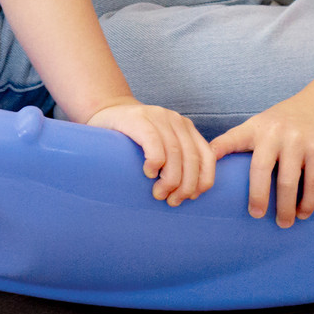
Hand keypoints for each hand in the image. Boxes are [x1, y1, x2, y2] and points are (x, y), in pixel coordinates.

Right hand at [88, 100, 215, 205]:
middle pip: (191, 158)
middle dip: (185, 185)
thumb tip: (193, 193)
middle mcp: (176, 120)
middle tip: (172, 201)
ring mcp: (158, 117)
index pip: (207, 155)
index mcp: (186, 128)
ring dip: (170, 180)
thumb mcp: (162, 146)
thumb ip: (178, 160)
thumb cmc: (134, 139)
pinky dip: (155, 162)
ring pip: (174, 153)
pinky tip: (148, 173)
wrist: (106, 111)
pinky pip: (154, 143)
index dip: (203, 179)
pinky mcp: (139, 119)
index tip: (192, 197)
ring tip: (159, 194)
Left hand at [211, 95, 313, 225]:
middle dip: (257, 197)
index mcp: (256, 127)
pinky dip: (308, 202)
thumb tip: (219, 170)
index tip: (204, 178)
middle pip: (260, 170)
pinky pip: (313, 182)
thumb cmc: (288, 121)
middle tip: (255, 215)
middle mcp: (274, 132)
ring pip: (287, 182)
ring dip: (285, 207)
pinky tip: (303, 213)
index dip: (216, 154)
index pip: (231, 140)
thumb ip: (245, 142)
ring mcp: (297, 141)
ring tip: (283, 222)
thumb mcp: (263, 124)